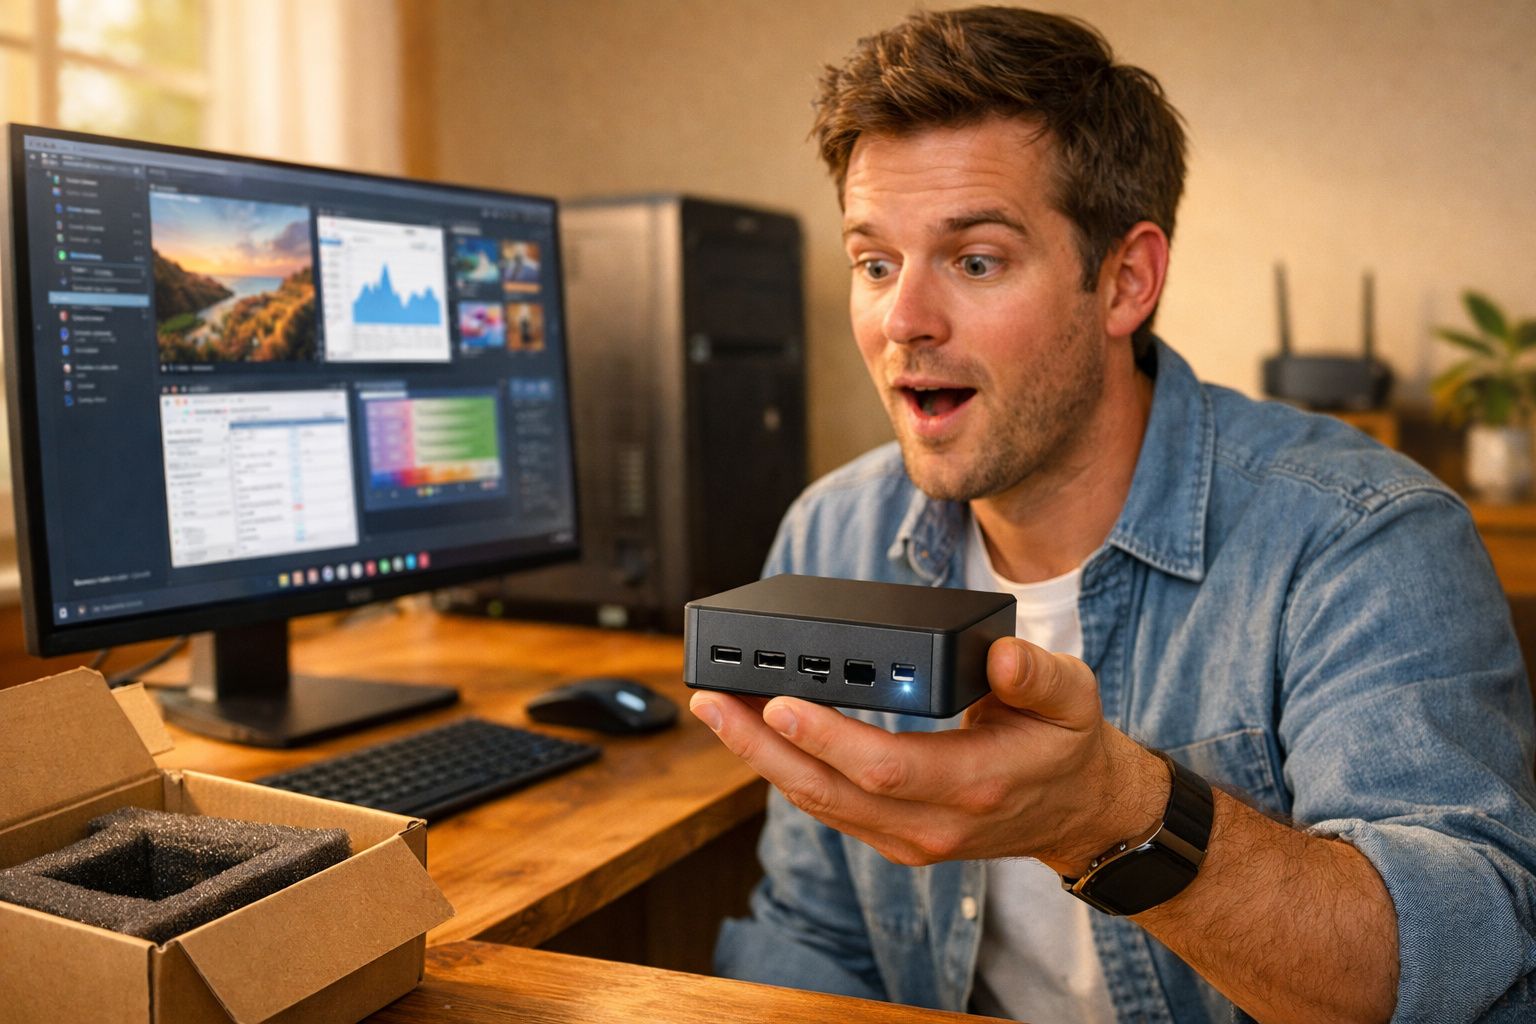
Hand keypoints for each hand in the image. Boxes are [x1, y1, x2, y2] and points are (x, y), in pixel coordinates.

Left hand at [690, 637, 1168, 872]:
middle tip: (713, 701)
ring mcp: (908, 838)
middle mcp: (932, 823)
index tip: (779, 702)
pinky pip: (827, 807)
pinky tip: (753, 737)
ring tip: (716, 710)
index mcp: (974, 784)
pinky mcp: (892, 837)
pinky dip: (784, 771)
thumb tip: (1002, 656)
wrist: (1076, 812)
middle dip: (762, 746)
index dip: (827, 737)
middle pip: (830, 790)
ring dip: (761, 759)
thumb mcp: (1074, 699)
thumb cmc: (1066, 746)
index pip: (886, 767)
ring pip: (818, 803)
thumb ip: (1039, 676)